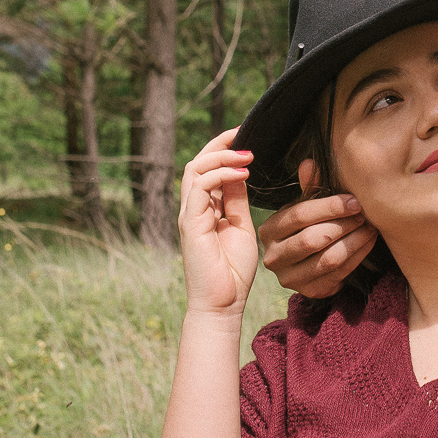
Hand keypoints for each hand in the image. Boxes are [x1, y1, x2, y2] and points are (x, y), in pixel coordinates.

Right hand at [179, 129, 258, 314]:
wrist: (222, 303)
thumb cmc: (232, 271)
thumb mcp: (241, 226)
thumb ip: (237, 200)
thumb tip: (242, 173)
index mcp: (205, 208)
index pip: (208, 169)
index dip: (224, 150)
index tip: (246, 136)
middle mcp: (193, 208)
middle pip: (198, 163)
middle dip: (220, 145)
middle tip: (244, 133)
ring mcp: (189, 215)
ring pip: (195, 170)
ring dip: (221, 156)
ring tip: (247, 154)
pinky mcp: (190, 224)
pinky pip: (199, 188)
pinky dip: (220, 175)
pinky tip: (242, 173)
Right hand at [256, 159, 378, 298]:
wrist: (308, 260)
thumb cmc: (308, 225)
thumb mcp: (306, 205)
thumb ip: (309, 187)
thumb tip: (309, 164)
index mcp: (268, 230)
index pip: (299, 215)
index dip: (329, 207)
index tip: (355, 201)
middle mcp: (272, 257)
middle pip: (312, 239)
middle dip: (343, 225)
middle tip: (365, 214)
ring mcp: (289, 279)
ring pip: (327, 259)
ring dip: (354, 242)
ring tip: (370, 227)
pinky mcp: (308, 292)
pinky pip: (337, 275)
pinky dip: (357, 258)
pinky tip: (368, 243)